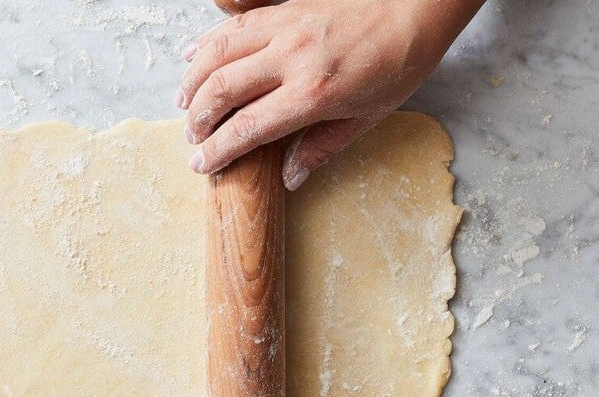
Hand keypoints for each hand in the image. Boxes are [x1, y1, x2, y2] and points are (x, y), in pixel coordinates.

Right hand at [178, 0, 483, 188]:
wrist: (415, 5)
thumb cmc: (398, 63)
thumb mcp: (366, 117)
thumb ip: (321, 148)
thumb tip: (288, 177)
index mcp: (312, 94)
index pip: (246, 129)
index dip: (217, 151)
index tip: (200, 164)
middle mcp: (291, 58)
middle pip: (221, 90)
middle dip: (198, 119)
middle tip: (192, 137)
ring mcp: (285, 27)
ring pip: (217, 53)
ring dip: (192, 80)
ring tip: (183, 103)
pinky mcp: (283, 8)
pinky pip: (233, 26)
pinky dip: (206, 43)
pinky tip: (191, 56)